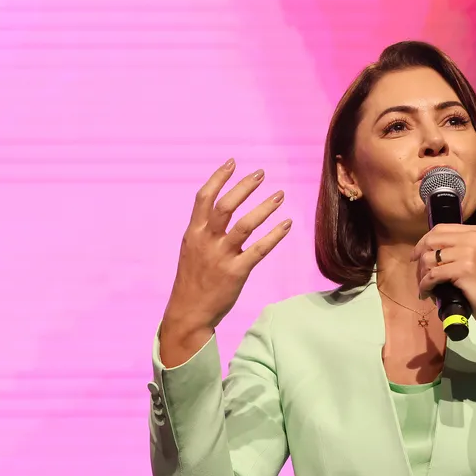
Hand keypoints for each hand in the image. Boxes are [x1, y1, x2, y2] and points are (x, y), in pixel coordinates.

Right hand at [161, 159, 290, 351]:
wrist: (188, 313)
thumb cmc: (192, 282)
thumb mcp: (191, 251)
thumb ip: (203, 232)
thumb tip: (218, 212)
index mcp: (193, 234)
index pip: (203, 198)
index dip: (218, 178)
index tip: (232, 162)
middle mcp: (206, 241)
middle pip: (225, 206)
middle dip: (244, 187)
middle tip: (261, 174)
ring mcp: (221, 257)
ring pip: (245, 225)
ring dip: (264, 207)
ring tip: (279, 195)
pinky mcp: (236, 272)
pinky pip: (259, 249)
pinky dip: (274, 235)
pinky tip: (286, 224)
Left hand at [412, 224, 475, 334]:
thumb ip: (457, 248)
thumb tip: (426, 249)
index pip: (440, 229)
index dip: (423, 242)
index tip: (416, 256)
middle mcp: (473, 238)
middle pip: (431, 240)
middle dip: (419, 257)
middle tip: (419, 273)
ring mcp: (469, 252)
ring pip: (429, 258)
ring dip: (422, 274)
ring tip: (426, 286)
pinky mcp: (464, 269)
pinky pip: (432, 274)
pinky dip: (425, 285)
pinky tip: (426, 293)